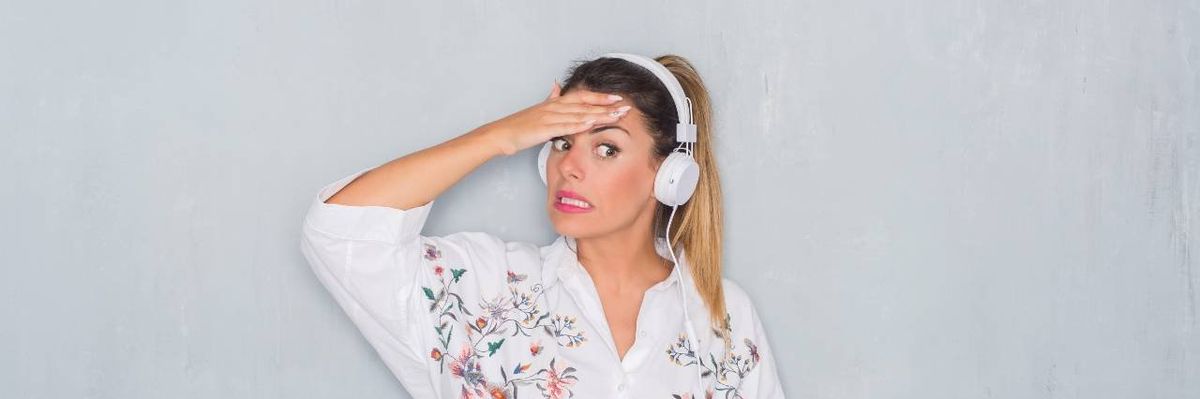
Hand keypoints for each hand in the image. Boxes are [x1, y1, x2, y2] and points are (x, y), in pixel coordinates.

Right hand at [481, 81, 631, 155]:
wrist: (501, 134)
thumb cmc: (519, 125)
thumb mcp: (537, 109)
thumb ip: (550, 98)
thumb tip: (556, 85)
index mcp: (554, 103)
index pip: (582, 97)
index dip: (600, 97)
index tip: (617, 98)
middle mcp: (554, 107)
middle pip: (585, 104)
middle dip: (606, 105)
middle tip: (626, 106)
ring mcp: (549, 117)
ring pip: (579, 114)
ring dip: (599, 115)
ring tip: (617, 116)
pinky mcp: (544, 129)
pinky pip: (565, 127)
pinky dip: (580, 125)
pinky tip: (593, 125)